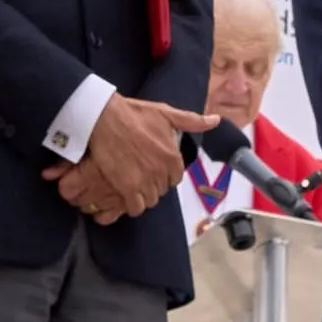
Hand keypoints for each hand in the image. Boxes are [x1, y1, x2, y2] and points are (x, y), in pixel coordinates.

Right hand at [64, 95, 198, 224]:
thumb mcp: (166, 113)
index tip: (153, 167)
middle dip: (153, 184)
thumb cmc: (135, 114)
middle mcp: (162, 172)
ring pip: (150, 200)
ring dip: (142, 195)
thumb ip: (192, 120)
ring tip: (132, 183)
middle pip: (162, 189)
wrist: (105, 118)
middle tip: (139, 174)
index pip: (175, 178)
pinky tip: (125, 195)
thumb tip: (216, 120)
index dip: (164, 174)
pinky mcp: (128, 189)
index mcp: (173, 157)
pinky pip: (135, 208)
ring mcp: (145, 182)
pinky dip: (131, 204)